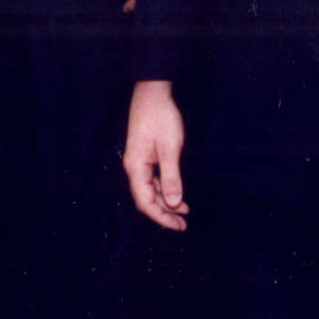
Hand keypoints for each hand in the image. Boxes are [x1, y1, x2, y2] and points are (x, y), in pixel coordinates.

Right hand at [123, 79, 188, 229]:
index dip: (161, 217)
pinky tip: (177, 193)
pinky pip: (152, 179)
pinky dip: (164, 189)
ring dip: (166, 202)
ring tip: (184, 212)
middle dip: (164, 213)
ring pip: (149, 190)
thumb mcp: (170, 149)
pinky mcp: (144, 155)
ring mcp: (138, 161)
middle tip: (184, 224)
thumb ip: (171, 177)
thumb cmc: (161, 118)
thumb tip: (174, 203)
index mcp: (136, 168)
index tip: (178, 226)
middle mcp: (133, 167)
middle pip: (146, 199)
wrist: (152, 93)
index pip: (145, 202)